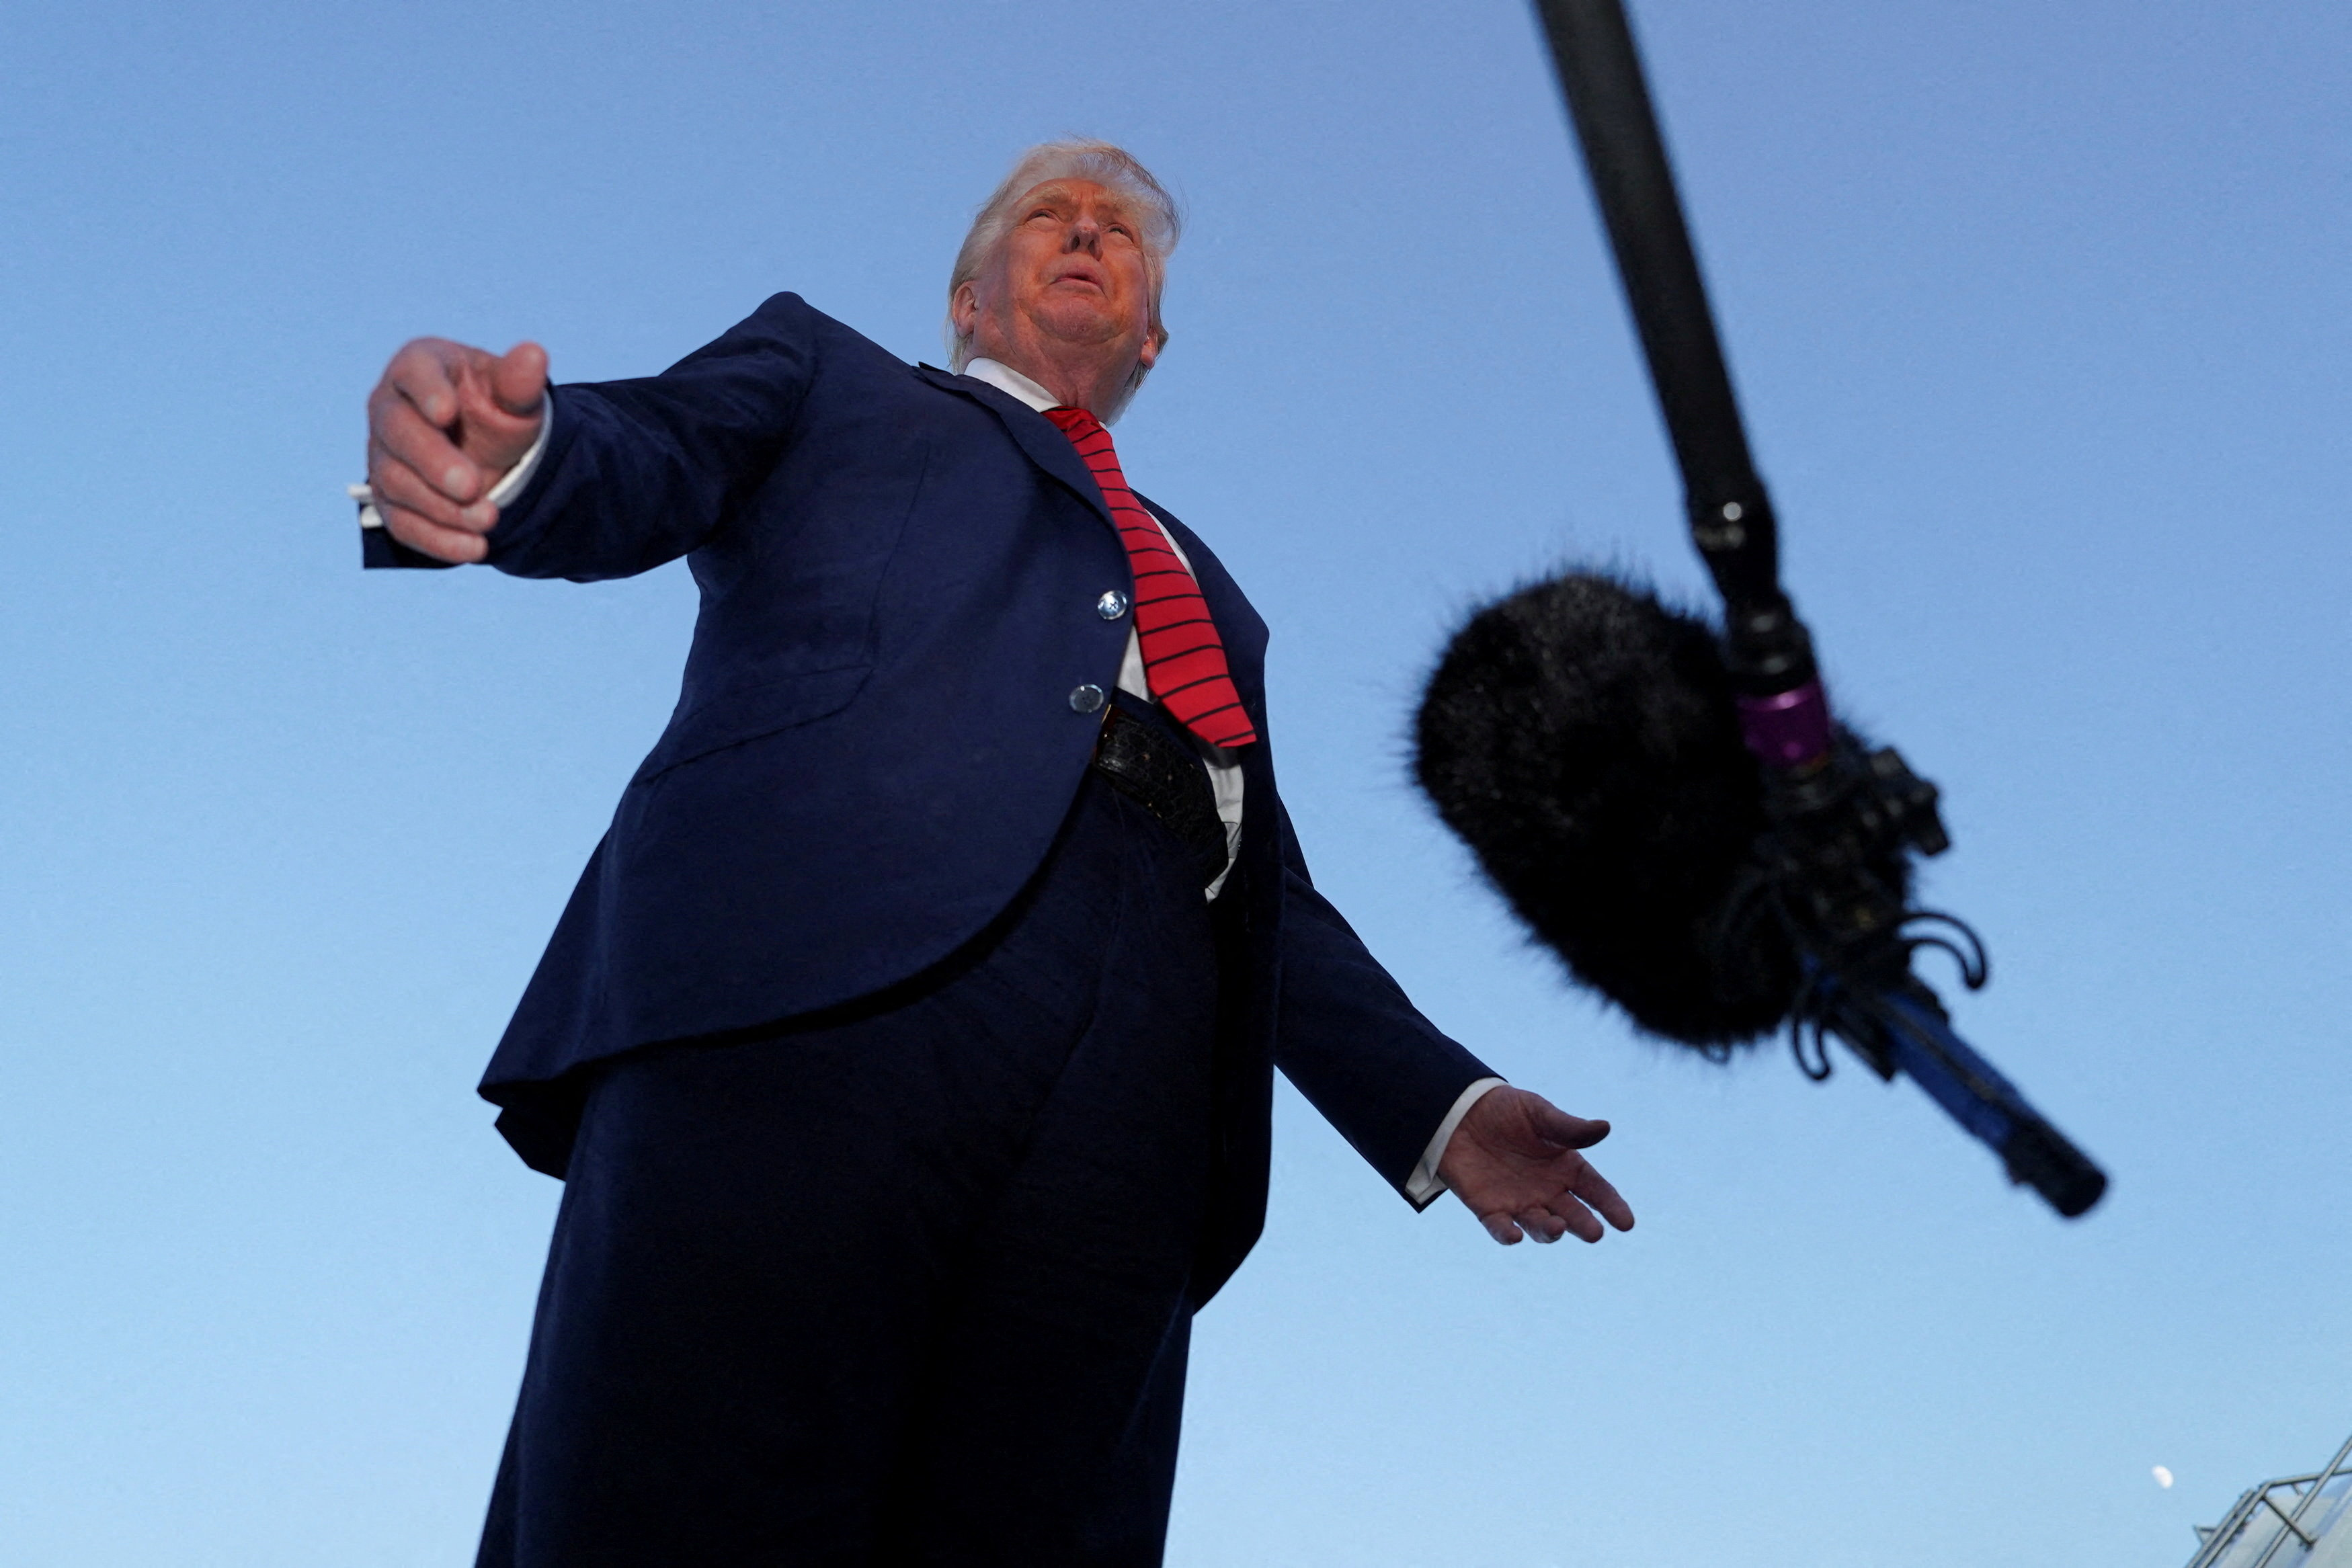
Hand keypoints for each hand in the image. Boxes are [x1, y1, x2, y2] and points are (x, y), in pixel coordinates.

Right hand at [365, 337, 547, 563]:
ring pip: (396, 481)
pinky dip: (437, 539)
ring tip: (490, 518)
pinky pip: (402, 521)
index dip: (427, 392)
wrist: (492, 454)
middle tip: (471, 486)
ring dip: (442, 506)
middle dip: (433, 462)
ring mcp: (384, 454)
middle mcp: (390, 407)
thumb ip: (519, 382)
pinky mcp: (390, 498)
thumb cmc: (498, 412)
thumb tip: (534, 353)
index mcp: (420, 367)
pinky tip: (473, 548)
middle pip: (397, 431)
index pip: (414, 373)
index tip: (447, 412)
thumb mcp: (515, 397)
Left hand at [1437, 1086, 1635, 1245]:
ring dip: (1549, 1231)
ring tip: (1557, 1227)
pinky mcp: (1489, 1209)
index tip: (1626, 1223)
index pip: (1596, 1191)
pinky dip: (1507, 1234)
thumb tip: (1605, 1128)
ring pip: (1540, 1227)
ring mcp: (1519, 1203)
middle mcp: (1548, 1190)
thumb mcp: (1538, 1113)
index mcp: (1566, 1167)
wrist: (1460, 1112)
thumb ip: (1568, 1127)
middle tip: (1594, 1233)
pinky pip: (1500, 1228)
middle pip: (1572, 1215)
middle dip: (1584, 1226)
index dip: (1612, 1206)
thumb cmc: (1506, 1110)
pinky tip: (1514, 1236)